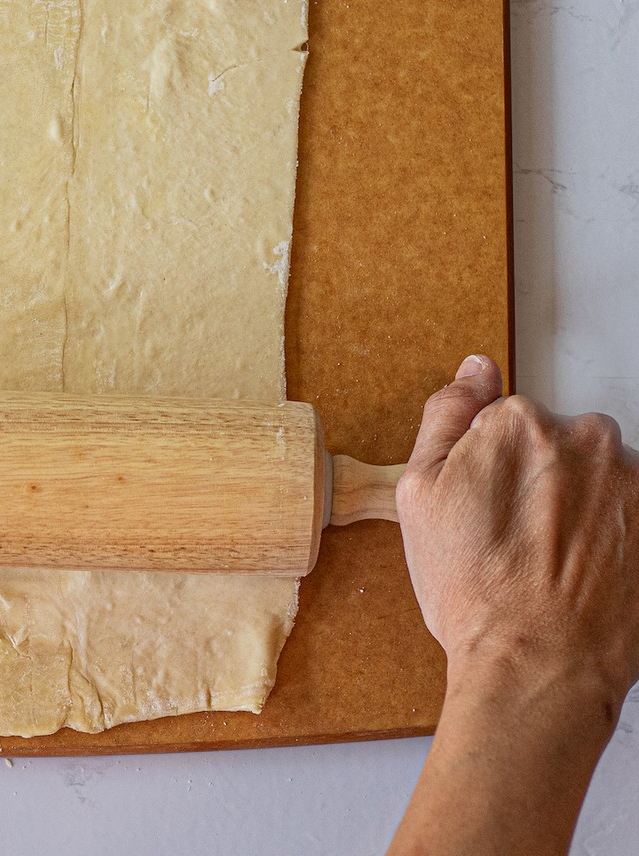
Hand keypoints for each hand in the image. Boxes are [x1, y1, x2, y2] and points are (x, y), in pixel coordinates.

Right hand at [397, 354, 638, 713]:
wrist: (537, 666)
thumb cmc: (473, 589)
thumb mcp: (419, 494)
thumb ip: (446, 416)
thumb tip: (475, 369)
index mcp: (520, 423)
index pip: (507, 421)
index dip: (490, 467)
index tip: (486, 508)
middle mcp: (587, 440)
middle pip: (561, 445)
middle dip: (542, 482)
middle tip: (516, 539)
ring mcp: (633, 483)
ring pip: (601, 479)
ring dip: (582, 510)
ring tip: (552, 563)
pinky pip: (631, 515)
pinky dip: (614, 538)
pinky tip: (587, 573)